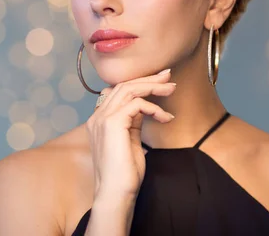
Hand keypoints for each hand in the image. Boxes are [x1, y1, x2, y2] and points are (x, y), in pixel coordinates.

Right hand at [86, 69, 175, 200]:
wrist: (115, 193)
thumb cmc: (125, 174)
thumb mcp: (131, 141)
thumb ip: (133, 123)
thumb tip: (144, 107)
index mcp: (99, 120)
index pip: (118, 91)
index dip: (139, 83)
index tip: (160, 81)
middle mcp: (97, 116)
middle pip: (123, 86)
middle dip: (148, 79)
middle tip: (168, 75)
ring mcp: (102, 119)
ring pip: (129, 90)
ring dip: (153, 87)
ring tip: (171, 89)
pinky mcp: (112, 124)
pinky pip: (136, 104)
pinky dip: (154, 108)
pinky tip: (165, 117)